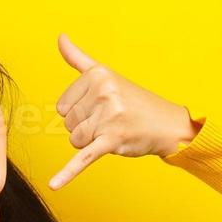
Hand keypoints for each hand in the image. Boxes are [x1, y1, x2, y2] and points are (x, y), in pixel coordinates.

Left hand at [49, 33, 200, 189]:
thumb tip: (60, 37)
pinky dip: (68, 173)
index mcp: (97, 75)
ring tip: (113, 131)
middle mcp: (103, 92)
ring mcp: (108, 116)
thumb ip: (78, 59)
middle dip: (86, 127)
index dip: (79, 112)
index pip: (62, 105)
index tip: (101, 107)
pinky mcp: (112, 140)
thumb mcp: (105, 75)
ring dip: (91, 142)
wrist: (167, 124)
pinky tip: (54, 185)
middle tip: (110, 120)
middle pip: (68, 123)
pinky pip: (83, 158)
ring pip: (74, 140)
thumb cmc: (132, 100)